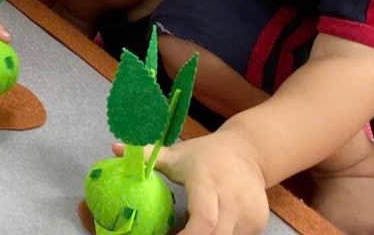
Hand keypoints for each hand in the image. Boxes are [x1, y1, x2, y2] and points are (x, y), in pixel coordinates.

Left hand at [143, 128, 269, 234]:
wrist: (246, 151)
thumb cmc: (204, 155)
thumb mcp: (176, 153)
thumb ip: (146, 154)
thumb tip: (116, 148)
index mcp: (208, 181)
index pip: (204, 220)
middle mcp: (232, 199)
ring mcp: (249, 213)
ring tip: (186, 233)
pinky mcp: (258, 223)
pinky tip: (204, 232)